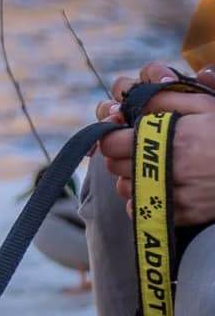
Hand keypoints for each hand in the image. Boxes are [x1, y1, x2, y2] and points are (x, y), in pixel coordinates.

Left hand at [96, 62, 214, 222]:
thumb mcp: (203, 105)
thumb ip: (165, 99)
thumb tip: (129, 100)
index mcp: (171, 137)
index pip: (112, 142)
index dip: (113, 135)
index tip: (122, 132)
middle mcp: (168, 169)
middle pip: (114, 166)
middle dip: (122, 154)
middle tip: (140, 147)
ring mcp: (173, 196)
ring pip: (124, 189)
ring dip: (131, 177)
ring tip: (152, 166)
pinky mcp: (179, 216)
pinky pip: (139, 210)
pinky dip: (142, 200)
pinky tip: (159, 187)